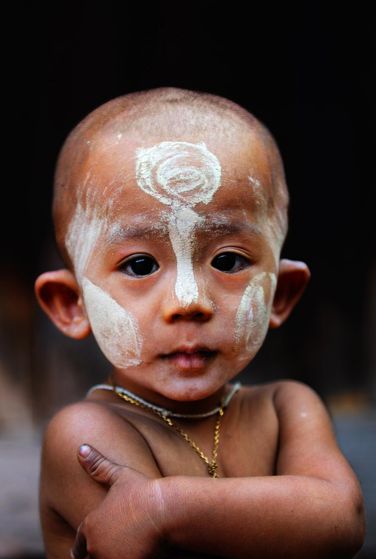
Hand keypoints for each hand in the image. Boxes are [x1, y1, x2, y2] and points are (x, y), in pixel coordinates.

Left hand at [71, 444, 167, 558]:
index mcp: (90, 525)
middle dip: (98, 553)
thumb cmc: (144, 491)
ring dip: (110, 557)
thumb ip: (98, 466)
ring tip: (123, 551)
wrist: (166, 511)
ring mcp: (108, 558)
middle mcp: (95, 545)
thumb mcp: (120, 476)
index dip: (84, 546)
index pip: (79, 545)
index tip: (88, 549)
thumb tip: (81, 448)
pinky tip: (137, 555)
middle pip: (89, 558)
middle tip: (110, 549)